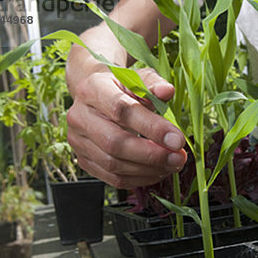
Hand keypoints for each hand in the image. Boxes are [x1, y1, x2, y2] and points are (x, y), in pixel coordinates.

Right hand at [66, 67, 186, 188]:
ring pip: (113, 164)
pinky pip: (113, 178)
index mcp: (93, 89)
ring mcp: (78, 141)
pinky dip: (140, 179)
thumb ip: (154, 84)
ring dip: (148, 169)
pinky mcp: (84, 160)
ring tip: (173, 165)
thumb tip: (167, 91)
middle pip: (115, 143)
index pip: (122, 110)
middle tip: (179, 158)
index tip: (178, 140)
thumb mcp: (139, 78)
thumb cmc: (122, 87)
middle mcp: (79, 116)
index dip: (152, 128)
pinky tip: (159, 172)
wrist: (97, 96)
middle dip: (152, 155)